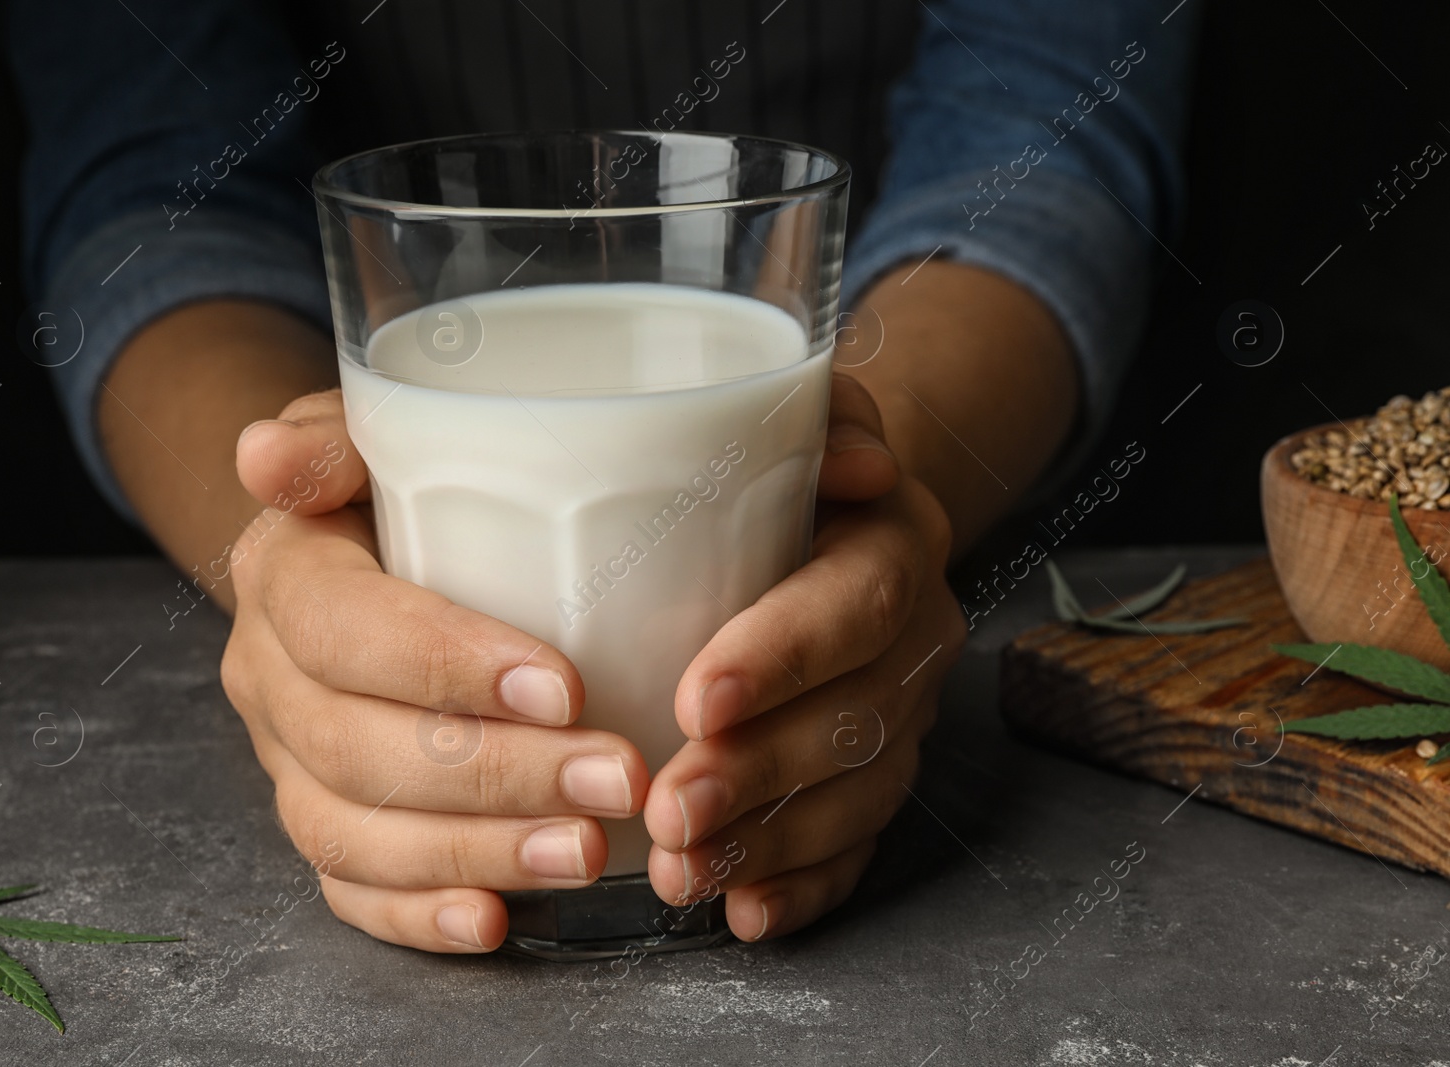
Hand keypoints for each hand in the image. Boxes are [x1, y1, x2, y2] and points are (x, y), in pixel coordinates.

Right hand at [220, 389, 651, 952]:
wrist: (356, 550)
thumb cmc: (393, 488)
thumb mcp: (372, 435)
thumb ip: (334, 436)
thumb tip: (265, 455)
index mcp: (283, 578)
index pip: (344, 631)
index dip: (446, 666)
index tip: (565, 686)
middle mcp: (269, 679)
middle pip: (359, 748)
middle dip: (496, 775)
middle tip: (618, 779)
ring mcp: (289, 763)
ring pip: (356, 832)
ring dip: (476, 852)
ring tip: (587, 851)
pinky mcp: (322, 821)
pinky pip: (349, 889)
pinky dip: (418, 915)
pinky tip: (497, 920)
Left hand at [641, 373, 966, 939]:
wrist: (842, 517)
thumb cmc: (793, 470)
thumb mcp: (804, 414)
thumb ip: (827, 414)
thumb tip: (862, 461)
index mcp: (895, 550)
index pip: (852, 607)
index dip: (783, 658)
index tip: (697, 699)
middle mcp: (914, 642)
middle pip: (853, 720)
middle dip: (760, 775)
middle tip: (671, 811)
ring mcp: (903, 718)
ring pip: (854, 797)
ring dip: (769, 845)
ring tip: (681, 873)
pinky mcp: (877, 776)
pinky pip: (858, 846)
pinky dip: (806, 887)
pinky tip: (746, 913)